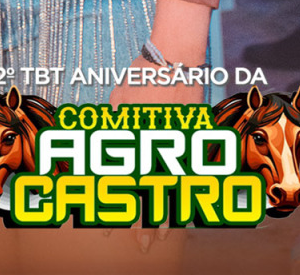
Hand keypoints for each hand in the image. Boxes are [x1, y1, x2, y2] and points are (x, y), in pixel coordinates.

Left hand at [110, 56, 199, 253]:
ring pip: (173, 186)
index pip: (125, 178)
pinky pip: (193, 171)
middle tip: (140, 246)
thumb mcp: (119, 97)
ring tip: (162, 237)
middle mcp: (160, 143)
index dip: (118, 203)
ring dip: (167, 212)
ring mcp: (180, 141)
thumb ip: (113, 124)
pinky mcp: (196, 136)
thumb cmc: (143, 73)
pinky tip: (185, 206)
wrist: (176, 54)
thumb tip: (103, 144)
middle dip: (144, 218)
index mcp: (138, 135)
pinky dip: (189, 190)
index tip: (111, 224)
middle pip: (151, 190)